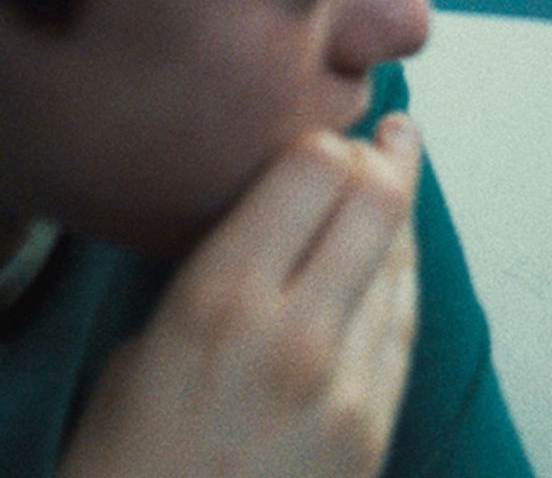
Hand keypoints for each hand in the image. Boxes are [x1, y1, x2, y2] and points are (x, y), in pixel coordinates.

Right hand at [58, 113, 423, 477]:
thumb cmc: (124, 475)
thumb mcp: (138, 362)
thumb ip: (213, 286)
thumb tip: (271, 235)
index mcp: (218, 303)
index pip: (312, 172)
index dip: (326, 142)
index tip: (327, 131)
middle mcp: (296, 332)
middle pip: (376, 201)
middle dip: (387, 159)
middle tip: (391, 134)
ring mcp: (349, 382)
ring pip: (401, 260)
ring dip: (402, 215)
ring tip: (398, 176)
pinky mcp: (378, 425)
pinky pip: (404, 326)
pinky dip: (403, 280)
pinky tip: (399, 257)